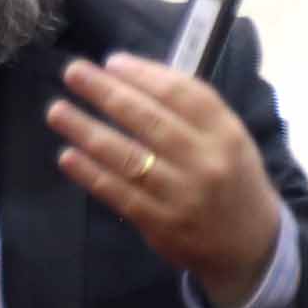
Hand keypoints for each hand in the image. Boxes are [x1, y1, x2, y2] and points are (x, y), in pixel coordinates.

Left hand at [48, 54, 283, 307]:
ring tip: (57, 111)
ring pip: (126, 156)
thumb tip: (133, 74)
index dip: (142, 74)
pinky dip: (90, 173)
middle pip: (148, 119)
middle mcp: (205, 161)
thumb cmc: (232, 179)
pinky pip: (118, 193)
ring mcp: (181, 195)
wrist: (250, 246)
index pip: (180, 93)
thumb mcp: (229, 138)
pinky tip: (67, 156)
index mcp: (225, 133)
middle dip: (106, 92)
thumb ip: (191, 109)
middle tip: (73, 73)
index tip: (111, 61)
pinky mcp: (160, 224)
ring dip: (86, 131)